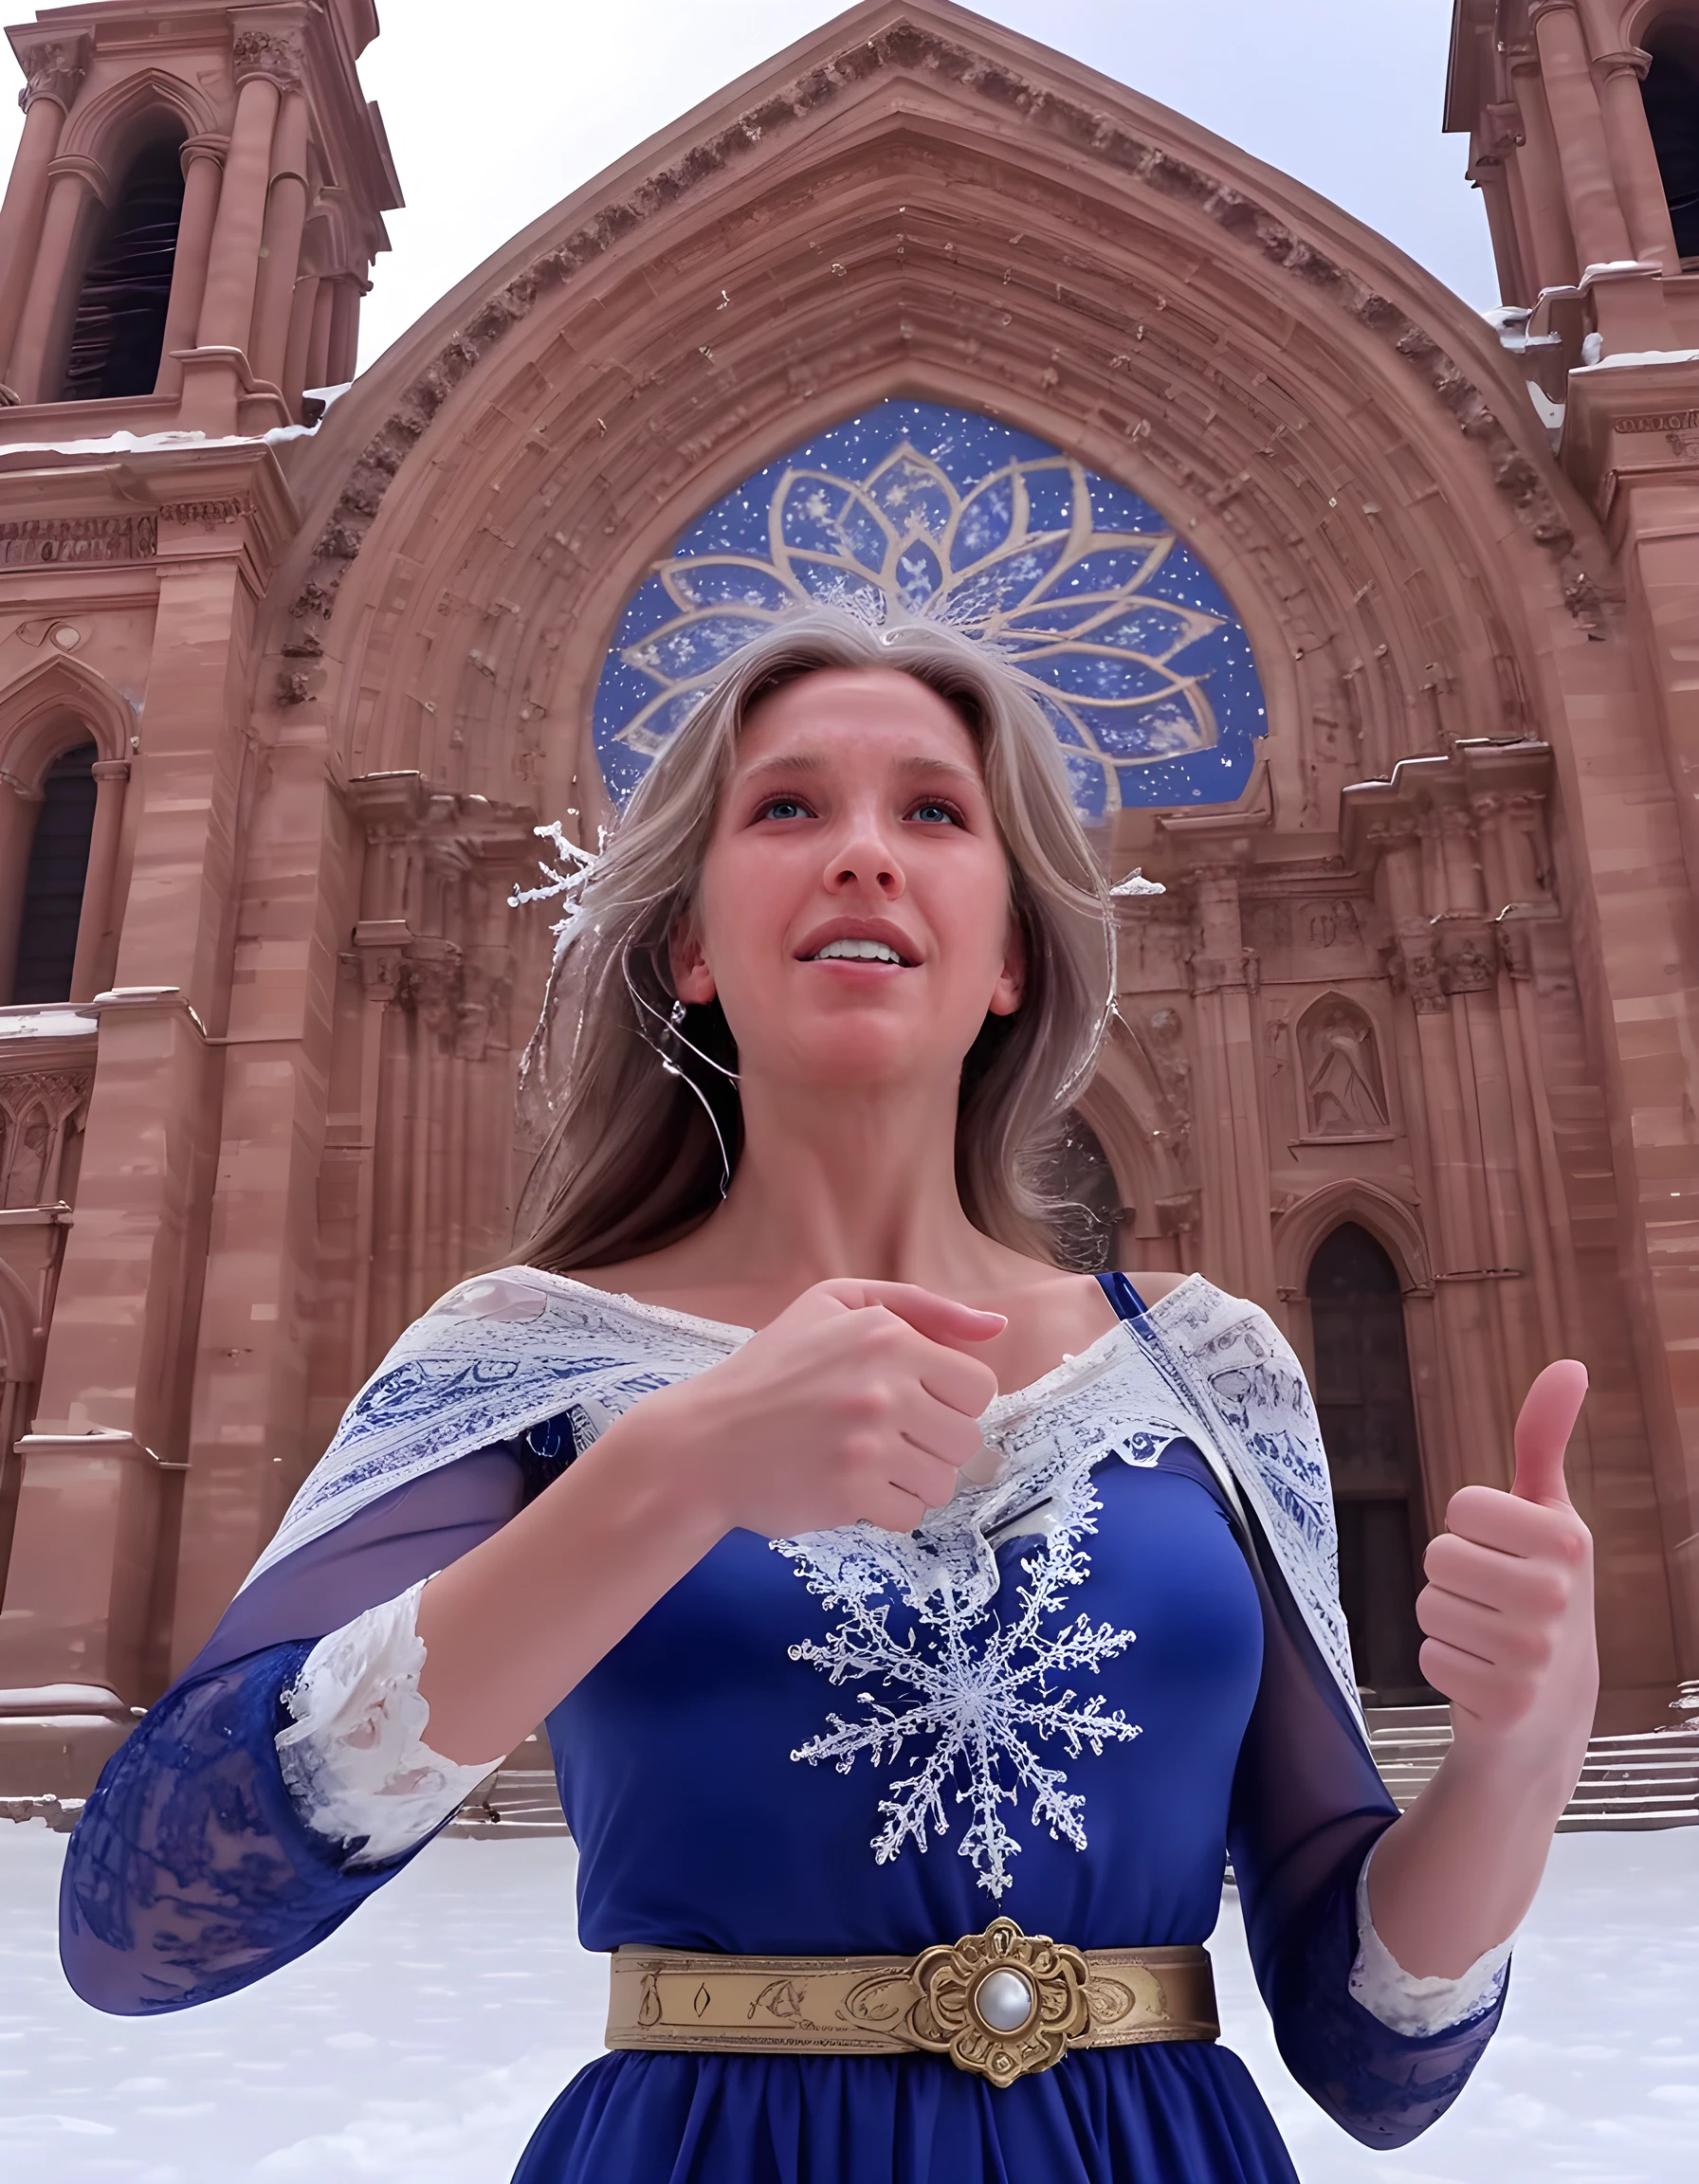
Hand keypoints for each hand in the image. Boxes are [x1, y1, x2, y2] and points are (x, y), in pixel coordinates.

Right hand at [644, 1279, 1003, 1538]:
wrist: (702, 1443)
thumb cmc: (770, 1369)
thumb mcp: (835, 1305)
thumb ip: (922, 1307)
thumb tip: (996, 1325)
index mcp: (887, 1336)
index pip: (979, 1386)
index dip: (951, 1399)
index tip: (914, 1402)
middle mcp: (884, 1387)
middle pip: (967, 1438)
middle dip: (934, 1443)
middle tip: (887, 1436)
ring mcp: (868, 1444)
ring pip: (943, 1481)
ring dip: (912, 1479)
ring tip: (866, 1462)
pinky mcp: (851, 1494)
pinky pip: (909, 1513)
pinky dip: (885, 1508)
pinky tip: (849, 1487)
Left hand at [1417, 1360, 1596, 1769]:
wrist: (1552, 1709)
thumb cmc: (1541, 1593)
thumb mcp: (1548, 1516)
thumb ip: (1544, 1441)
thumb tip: (1569, 1366)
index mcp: (1567, 1540)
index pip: (1461, 1506)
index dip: (1471, 1529)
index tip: (1505, 1554)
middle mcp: (1557, 1595)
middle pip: (1437, 1555)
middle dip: (1453, 1578)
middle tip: (1492, 1601)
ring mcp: (1533, 1653)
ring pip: (1428, 1606)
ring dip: (1447, 1622)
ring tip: (1487, 1637)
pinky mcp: (1504, 1700)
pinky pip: (1427, 1657)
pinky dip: (1444, 1666)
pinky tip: (1482, 1676)